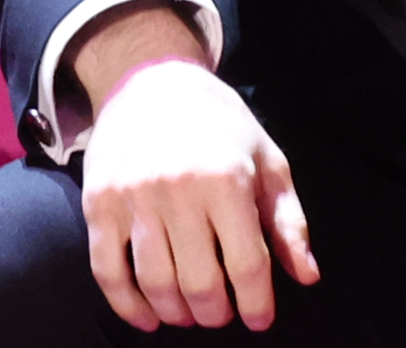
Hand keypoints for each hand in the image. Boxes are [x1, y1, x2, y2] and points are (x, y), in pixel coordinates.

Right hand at [75, 8, 314, 332]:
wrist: (153, 86)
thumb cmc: (221, 127)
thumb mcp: (268, 161)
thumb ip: (288, 221)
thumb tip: (307, 275)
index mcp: (229, 179)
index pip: (246, 261)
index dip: (256, 301)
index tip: (262, 320)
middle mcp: (180, 191)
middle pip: (198, 280)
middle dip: (215, 312)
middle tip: (222, 317)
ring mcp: (134, 200)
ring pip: (154, 282)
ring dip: (176, 313)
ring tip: (190, 316)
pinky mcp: (99, 207)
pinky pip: (108, 272)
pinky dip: (127, 306)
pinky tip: (148, 318)